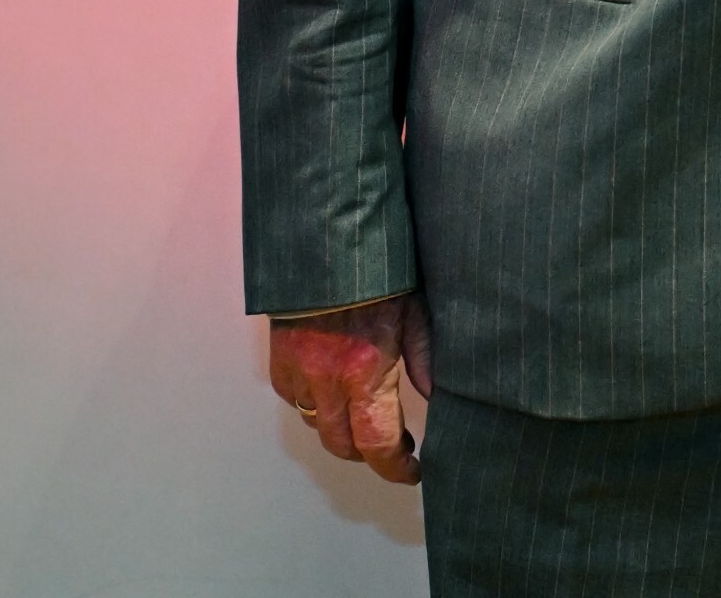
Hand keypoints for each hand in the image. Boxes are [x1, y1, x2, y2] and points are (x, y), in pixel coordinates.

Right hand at [268, 292, 431, 483]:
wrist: (326, 248)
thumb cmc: (380, 277)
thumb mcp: (416, 316)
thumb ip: (426, 362)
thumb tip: (441, 398)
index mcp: (365, 373)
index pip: (377, 444)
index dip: (395, 468)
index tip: (413, 471)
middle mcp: (326, 382)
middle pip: (343, 446)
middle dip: (369, 454)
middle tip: (395, 446)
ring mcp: (298, 375)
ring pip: (317, 426)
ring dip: (342, 431)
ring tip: (368, 417)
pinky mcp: (279, 364)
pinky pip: (297, 401)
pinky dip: (317, 405)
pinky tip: (337, 391)